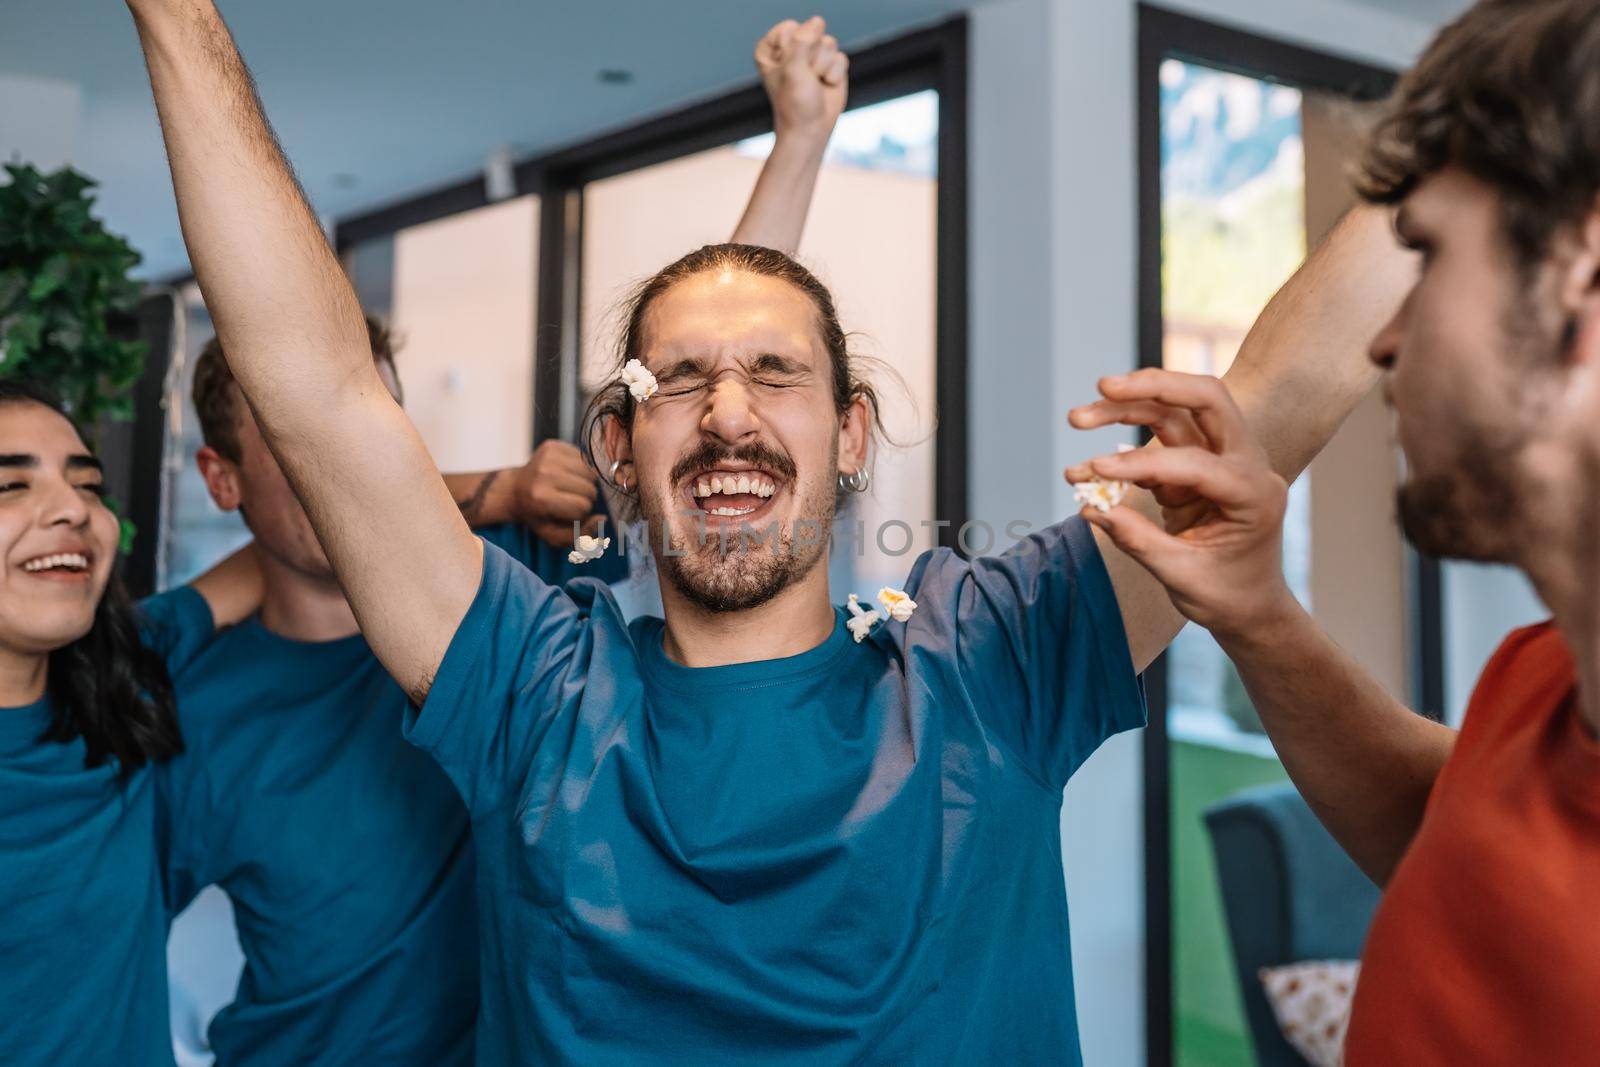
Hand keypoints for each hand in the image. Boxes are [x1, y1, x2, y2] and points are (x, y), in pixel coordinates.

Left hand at [512, 440, 601, 547]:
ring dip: (585, 482)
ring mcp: (548, 457)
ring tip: (570, 487)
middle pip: (589, 488)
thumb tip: (602, 518)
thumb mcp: (553, 535)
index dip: (581, 514)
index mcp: (541, 498)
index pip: (583, 506)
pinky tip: (567, 474)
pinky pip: (583, 458)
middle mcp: (543, 474)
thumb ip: (580, 535)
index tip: (569, 514)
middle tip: (570, 500)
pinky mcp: (552, 445)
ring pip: (590, 472)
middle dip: (585, 498)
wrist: (514, 491)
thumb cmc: (537, 516)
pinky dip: (580, 468)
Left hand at [755, 16, 848, 138]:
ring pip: (828, 43)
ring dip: (823, 67)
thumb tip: (817, 21)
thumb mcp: (793, 70)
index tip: (788, 72)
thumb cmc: (795, 103)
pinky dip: (835, 75)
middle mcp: (791, 48)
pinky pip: (840, 57)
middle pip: (811, 32)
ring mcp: (812, 55)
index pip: (789, 28)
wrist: (811, 129)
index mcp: (771, 47)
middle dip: (811, 59)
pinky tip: (826, 86)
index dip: (793, 51)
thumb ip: (802, 41)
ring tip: (814, 83)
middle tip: (804, 79)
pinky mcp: (830, 64)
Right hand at [1067, 369, 1295, 639]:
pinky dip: (1122, 446)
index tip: (1095, 470)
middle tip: (1103, 386)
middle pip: (1206, 399)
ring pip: (1176, 412)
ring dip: (1127, 408)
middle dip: (1154, 385)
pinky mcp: (1198, 464)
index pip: (1197, 463)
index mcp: (1255, 494)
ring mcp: (1222, 460)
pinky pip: (1158, 442)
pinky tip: (1088, 468)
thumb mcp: (1182, 576)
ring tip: (1078, 418)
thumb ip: (1138, 540)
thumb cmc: (1226, 595)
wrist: (1249, 605)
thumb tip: (1091, 509)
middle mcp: (1246, 464)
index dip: (1142, 463)